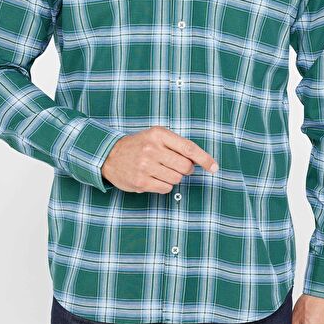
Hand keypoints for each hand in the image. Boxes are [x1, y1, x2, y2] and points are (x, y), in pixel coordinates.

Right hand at [101, 125, 218, 192]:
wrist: (109, 155)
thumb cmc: (139, 145)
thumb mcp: (156, 136)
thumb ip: (177, 145)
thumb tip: (199, 160)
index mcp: (159, 134)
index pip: (188, 147)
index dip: (204, 159)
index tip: (215, 167)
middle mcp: (152, 149)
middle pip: (185, 166)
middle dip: (186, 169)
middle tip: (176, 166)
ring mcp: (145, 166)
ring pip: (176, 179)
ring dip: (173, 177)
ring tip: (160, 170)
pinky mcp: (141, 182)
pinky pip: (166, 188)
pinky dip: (164, 185)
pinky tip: (154, 178)